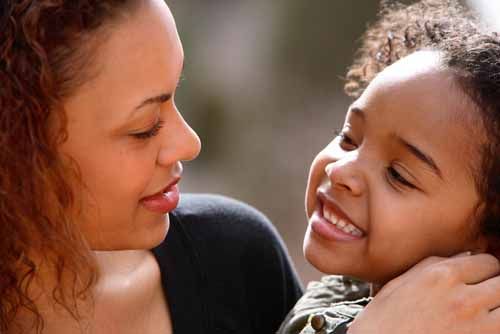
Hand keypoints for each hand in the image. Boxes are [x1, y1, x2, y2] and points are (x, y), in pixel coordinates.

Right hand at [348, 253, 499, 333]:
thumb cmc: (383, 321)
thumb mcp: (400, 283)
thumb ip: (432, 265)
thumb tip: (460, 258)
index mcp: (442, 276)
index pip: (488, 262)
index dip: (485, 271)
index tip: (480, 280)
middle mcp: (462, 298)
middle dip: (495, 288)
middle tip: (483, 297)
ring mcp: (475, 325)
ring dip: (498, 309)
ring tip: (482, 314)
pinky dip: (493, 327)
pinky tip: (479, 327)